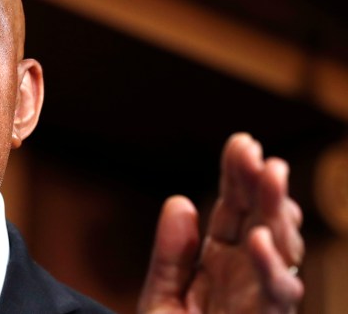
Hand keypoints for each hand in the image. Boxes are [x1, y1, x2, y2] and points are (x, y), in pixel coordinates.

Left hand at [138, 133, 303, 312]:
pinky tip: (260, 240)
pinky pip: (276, 295)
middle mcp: (246, 273)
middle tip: (260, 154)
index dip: (239, 177)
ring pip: (279, 249)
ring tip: (271, 177)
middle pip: (261, 221)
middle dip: (262, 186)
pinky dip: (271, 267)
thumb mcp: (161, 295)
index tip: (242, 143)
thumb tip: (180, 201)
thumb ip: (170, 253)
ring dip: (277, 212)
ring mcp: (260, 297)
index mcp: (221, 259)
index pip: (234, 209)